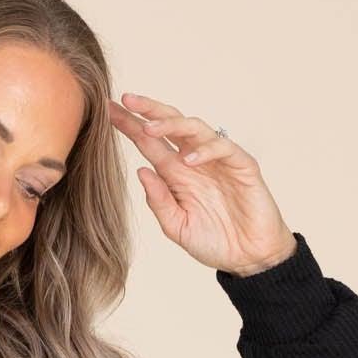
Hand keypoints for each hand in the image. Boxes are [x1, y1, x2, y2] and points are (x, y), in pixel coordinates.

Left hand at [109, 91, 296, 277]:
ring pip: (194, 128)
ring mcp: (218, 160)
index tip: (107, 112)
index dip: (130, 126)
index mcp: (176, 174)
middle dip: (148, 110)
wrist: (250, 257)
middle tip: (126, 99)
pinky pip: (223, 147)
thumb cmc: (215, 242)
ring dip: (171, 124)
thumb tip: (140, 170)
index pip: (150, 143)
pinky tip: (188, 160)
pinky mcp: (241, 164)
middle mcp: (194, 160)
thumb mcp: (177, 227)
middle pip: (170, 124)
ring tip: (150, 127)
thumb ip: (159, 201)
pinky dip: (205, 150)